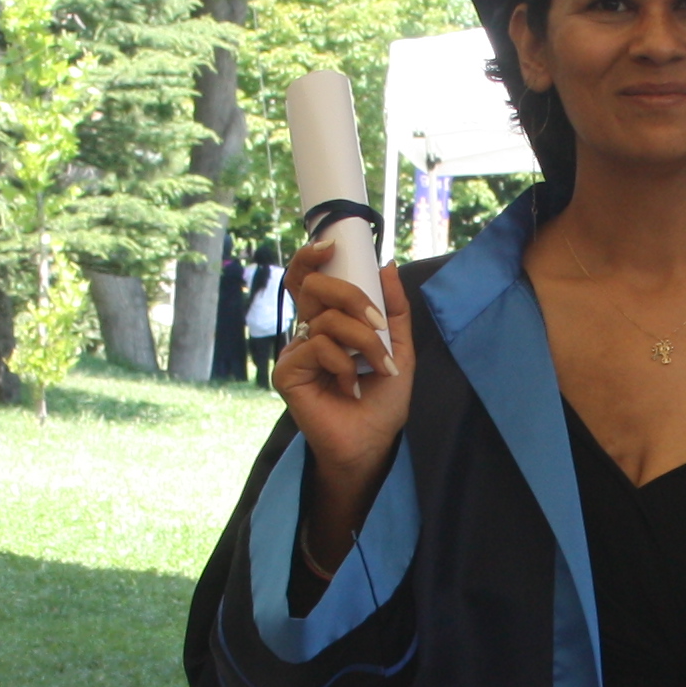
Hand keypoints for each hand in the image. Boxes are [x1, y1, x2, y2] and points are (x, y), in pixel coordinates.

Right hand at [274, 237, 414, 548]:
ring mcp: (295, 351)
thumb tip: (386, 264)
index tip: (331, 244)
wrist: (373, 441)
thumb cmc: (383, 398)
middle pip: (316, 287)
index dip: (311, 257)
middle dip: (352, 298)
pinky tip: (350, 387)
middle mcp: (308, 331)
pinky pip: (315, 348)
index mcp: (329, 320)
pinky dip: (342, 364)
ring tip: (379, 367)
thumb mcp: (398, 347)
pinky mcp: (287, 373)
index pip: (310, 279)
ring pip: (325, 320)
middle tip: (377, 322)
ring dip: (361, 341)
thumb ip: (393, 308)